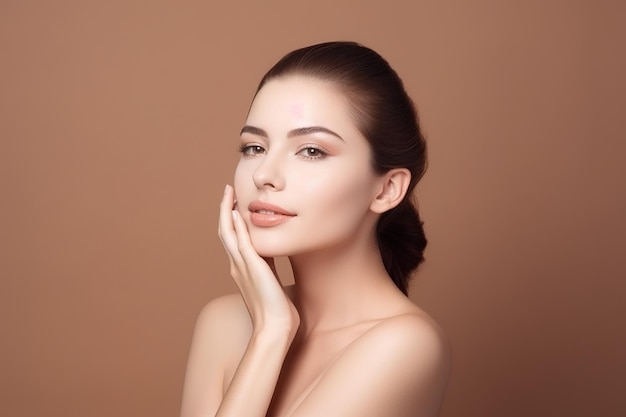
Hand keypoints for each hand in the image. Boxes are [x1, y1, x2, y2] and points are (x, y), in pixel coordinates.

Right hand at [218, 185, 299, 336]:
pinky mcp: (252, 268)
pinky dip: (236, 225)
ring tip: (228, 193)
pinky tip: (236, 211)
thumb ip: (269, 270)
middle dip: (225, 210)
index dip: (232, 221)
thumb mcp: (272, 284)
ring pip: (228, 233)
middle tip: (227, 191)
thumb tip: (275, 260)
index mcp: (243, 270)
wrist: (275, 330)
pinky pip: (240, 241)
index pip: (234, 239)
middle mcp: (238, 266)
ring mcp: (242, 267)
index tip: (235, 204)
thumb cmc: (278, 314)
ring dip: (226, 211)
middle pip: (225, 232)